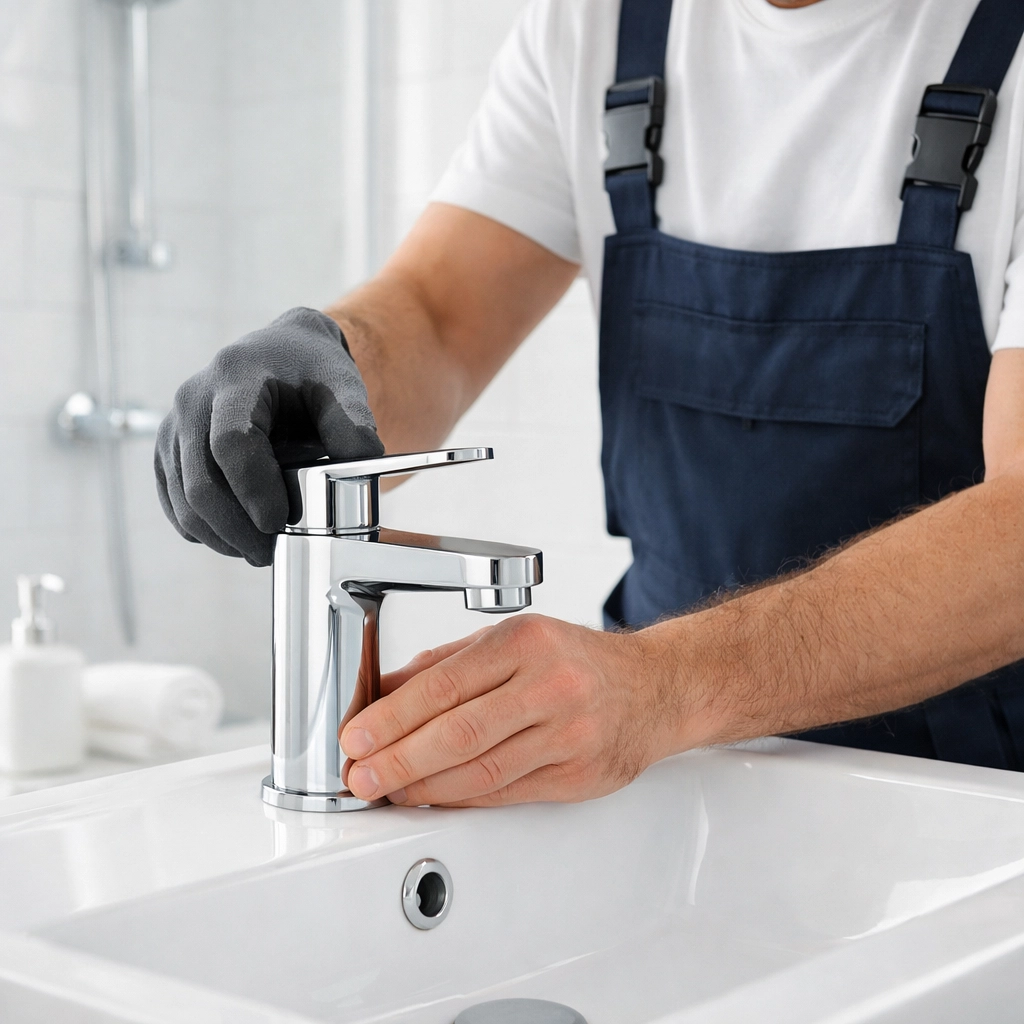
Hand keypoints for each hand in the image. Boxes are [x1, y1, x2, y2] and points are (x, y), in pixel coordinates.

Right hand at [154, 307, 382, 565]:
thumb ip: (354, 426)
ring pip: (184, 500)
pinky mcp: (169, 451)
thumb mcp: (343, 385)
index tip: (279, 523)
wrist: (282, 350)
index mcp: (236, 377)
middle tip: (272, 552)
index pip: (231, 442)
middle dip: (238, 528)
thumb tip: (359, 471)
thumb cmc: (312, 370)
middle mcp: (193, 399)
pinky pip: (175, 502)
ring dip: (221, 536)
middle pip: (201, 481)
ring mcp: (175, 426)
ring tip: (260, 550)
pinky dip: (204, 529)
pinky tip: (238, 536)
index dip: (252, 490)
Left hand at [339, 615, 684, 806]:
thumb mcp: (511, 640)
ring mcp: (568, 734)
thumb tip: (382, 695)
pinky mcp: (577, 775)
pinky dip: (461, 800)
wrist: (653, 688)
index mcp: (526, 642)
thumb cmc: (573, 660)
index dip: (393, 716)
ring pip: (481, 771)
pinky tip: (432, 798)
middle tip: (359, 773)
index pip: (446, 683)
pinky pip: (506, 793)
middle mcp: (550, 686)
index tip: (356, 736)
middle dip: (399, 758)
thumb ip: (446, 666)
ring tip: (387, 790)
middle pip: (460, 732)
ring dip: (424, 787)